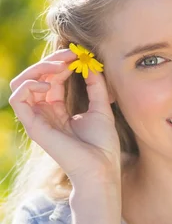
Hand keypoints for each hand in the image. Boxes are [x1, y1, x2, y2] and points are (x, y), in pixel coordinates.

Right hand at [8, 48, 121, 186]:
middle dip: (50, 60)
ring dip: (38, 68)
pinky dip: (30, 85)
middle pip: (35, 77)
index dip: (62, 62)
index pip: (51, 78)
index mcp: (59, 110)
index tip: (78, 54)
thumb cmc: (102, 145)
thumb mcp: (101, 107)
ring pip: (21, 83)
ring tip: (59, 67)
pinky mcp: (33, 126)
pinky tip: (50, 87)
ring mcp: (37, 119)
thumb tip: (90, 63)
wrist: (101, 169)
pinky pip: (17, 98)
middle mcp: (45, 113)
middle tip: (70, 55)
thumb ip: (95, 85)